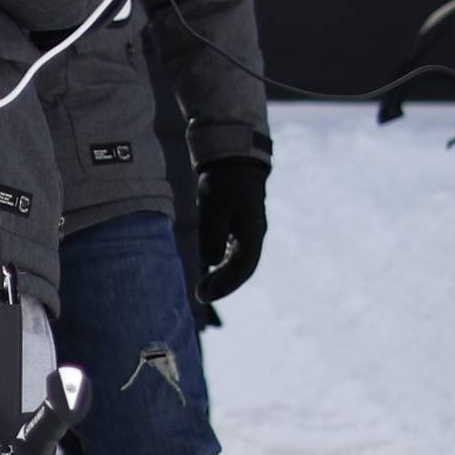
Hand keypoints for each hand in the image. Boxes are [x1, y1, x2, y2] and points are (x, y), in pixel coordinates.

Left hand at [197, 158, 268, 302]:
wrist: (232, 158)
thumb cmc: (223, 180)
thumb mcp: (214, 204)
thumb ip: (212, 233)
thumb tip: (210, 262)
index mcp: (252, 230)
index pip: (243, 266)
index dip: (226, 284)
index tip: (205, 295)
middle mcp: (253, 234)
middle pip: (241, 268)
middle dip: (223, 285)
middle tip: (200, 296)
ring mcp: (247, 231)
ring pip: (237, 262)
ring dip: (222, 277)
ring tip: (202, 288)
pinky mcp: (238, 226)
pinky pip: (232, 253)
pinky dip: (221, 265)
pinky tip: (208, 272)